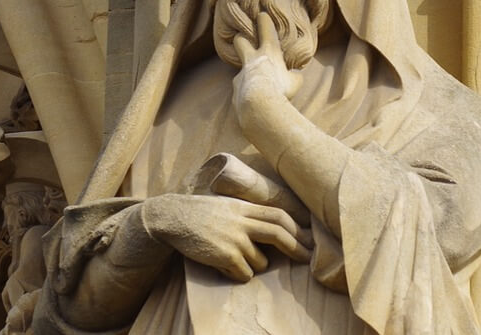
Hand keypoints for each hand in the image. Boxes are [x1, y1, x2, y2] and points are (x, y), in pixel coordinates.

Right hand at [141, 192, 310, 281]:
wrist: (172, 218)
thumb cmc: (198, 213)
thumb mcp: (226, 206)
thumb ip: (245, 213)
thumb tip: (269, 224)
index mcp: (243, 208)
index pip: (278, 215)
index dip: (296, 226)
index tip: (308, 236)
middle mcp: (242, 222)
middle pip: (279, 233)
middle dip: (297, 247)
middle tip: (307, 258)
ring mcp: (235, 240)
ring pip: (261, 262)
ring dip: (254, 265)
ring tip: (235, 259)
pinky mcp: (226, 256)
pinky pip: (244, 274)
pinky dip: (237, 274)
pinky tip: (221, 266)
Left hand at [233, 13, 298, 104]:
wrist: (258, 107)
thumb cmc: (279, 91)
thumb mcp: (294, 82)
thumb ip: (294, 76)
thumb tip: (294, 75)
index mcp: (268, 52)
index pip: (266, 30)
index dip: (264, 21)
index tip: (261, 15)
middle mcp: (251, 60)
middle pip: (240, 41)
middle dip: (241, 39)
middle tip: (245, 42)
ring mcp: (241, 76)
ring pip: (241, 71)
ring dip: (248, 76)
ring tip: (258, 87)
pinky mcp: (235, 92)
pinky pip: (241, 91)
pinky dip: (247, 95)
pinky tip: (255, 104)